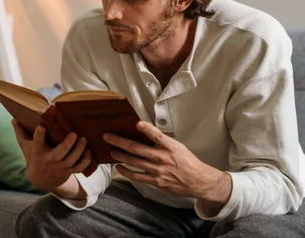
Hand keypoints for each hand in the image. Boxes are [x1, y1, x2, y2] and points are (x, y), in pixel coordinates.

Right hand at [11, 119, 91, 191]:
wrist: (41, 179)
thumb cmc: (33, 157)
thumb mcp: (25, 146)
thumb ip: (20, 132)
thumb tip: (13, 118)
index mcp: (38, 152)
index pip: (37, 143)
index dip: (39, 135)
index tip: (42, 126)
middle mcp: (50, 160)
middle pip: (60, 153)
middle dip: (68, 144)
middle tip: (74, 134)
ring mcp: (61, 167)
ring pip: (73, 160)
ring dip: (80, 149)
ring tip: (83, 139)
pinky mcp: (69, 171)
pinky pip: (80, 167)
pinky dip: (86, 160)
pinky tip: (88, 151)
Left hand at [103, 121, 230, 205]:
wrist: (198, 181)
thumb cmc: (186, 161)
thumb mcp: (177, 146)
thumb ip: (161, 141)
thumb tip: (145, 131)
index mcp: (170, 147)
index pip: (157, 135)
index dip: (147, 129)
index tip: (137, 123)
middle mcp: (162, 158)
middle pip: (137, 149)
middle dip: (120, 141)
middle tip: (108, 136)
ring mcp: (158, 170)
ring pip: (134, 162)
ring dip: (120, 156)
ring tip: (111, 151)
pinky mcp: (156, 181)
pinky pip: (137, 176)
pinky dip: (126, 172)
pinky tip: (119, 167)